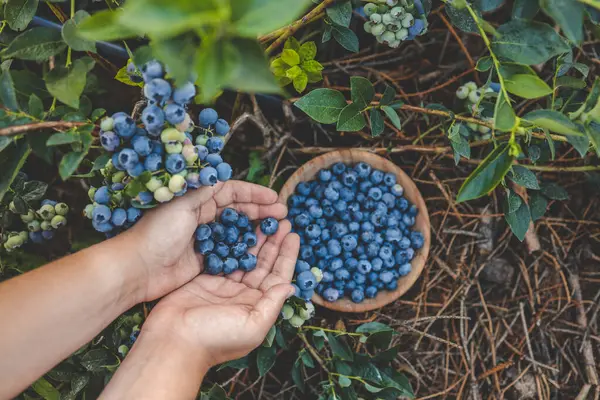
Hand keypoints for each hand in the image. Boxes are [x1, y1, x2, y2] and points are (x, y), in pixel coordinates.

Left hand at [121, 180, 287, 302]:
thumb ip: (204, 191)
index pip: (231, 192)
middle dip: (261, 212)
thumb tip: (222, 177)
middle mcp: (202, 217)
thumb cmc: (157, 234)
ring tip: (277, 231)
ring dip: (257, 230)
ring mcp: (205, 239)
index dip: (254, 194)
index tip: (274, 198)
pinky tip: (261, 251)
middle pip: (238, 211)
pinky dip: (245, 250)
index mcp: (196, 200)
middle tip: (283, 216)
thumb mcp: (182, 204)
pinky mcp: (205, 260)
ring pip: (237, 231)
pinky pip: (230, 252)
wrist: (138, 269)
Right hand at [138, 220, 298, 365]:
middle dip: (273, 243)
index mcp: (258, 307)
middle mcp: (244, 295)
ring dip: (255, 240)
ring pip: (245, 257)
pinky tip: (239, 226)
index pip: (278, 277)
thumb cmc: (215, 338)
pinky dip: (232, 242)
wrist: (174, 341)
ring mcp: (224, 286)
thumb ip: (272, 305)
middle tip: (282, 221)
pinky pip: (224, 257)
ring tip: (265, 220)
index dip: (287, 256)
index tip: (294, 235)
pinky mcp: (205, 279)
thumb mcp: (252, 326)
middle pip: (263, 264)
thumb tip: (290, 287)